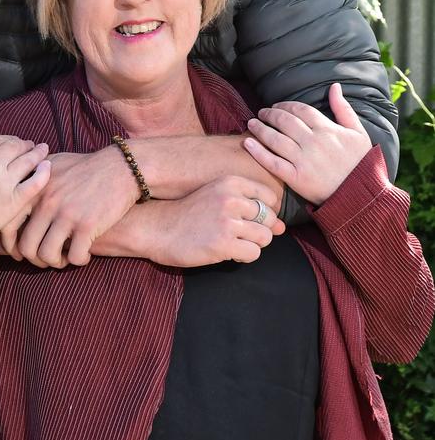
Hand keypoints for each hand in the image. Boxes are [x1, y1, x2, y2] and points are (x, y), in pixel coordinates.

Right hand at [0, 113, 50, 247]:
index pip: (1, 139)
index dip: (10, 139)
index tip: (15, 142)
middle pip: (17, 147)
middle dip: (25, 145)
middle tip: (31, 145)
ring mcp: (5, 182)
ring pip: (28, 161)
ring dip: (38, 153)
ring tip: (43, 150)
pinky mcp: (14, 201)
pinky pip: (35, 183)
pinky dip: (44, 173)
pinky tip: (48, 166)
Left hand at [5, 147, 140, 267]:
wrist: (120, 167)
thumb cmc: (87, 167)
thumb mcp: (54, 163)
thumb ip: (33, 176)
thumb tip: (17, 190)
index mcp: (36, 190)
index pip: (9, 224)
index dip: (9, 244)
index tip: (18, 252)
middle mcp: (47, 203)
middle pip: (27, 245)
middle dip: (34, 259)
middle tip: (44, 259)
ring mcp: (67, 214)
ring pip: (47, 255)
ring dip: (54, 263)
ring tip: (64, 259)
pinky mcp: (87, 225)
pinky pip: (74, 256)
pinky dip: (78, 260)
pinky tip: (84, 255)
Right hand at [145, 177, 284, 266]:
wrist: (157, 227)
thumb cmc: (189, 213)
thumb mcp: (219, 201)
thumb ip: (252, 211)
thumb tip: (281, 227)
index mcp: (231, 182)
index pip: (270, 197)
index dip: (264, 212)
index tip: (246, 218)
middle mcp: (231, 198)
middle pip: (269, 219)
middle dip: (257, 230)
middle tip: (235, 233)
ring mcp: (227, 221)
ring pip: (264, 238)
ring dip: (251, 245)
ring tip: (231, 242)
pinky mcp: (223, 244)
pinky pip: (253, 254)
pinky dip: (243, 257)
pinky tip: (226, 252)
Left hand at [243, 83, 371, 204]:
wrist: (360, 195)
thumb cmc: (360, 164)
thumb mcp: (358, 133)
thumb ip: (344, 108)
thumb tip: (334, 86)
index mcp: (327, 129)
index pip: (300, 110)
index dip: (285, 105)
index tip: (277, 106)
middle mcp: (313, 142)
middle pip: (285, 121)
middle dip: (270, 114)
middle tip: (262, 112)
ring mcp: (304, 160)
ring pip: (276, 139)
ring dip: (260, 129)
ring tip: (251, 123)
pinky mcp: (296, 178)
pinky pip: (273, 162)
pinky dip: (258, 152)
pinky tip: (247, 143)